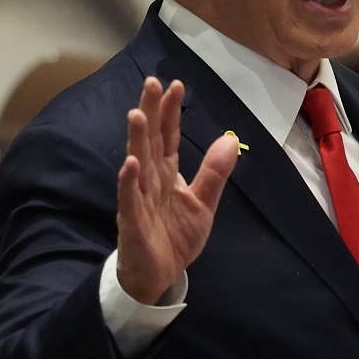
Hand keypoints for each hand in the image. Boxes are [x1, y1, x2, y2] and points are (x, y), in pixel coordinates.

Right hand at [115, 77, 239, 304]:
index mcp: (167, 173)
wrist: (160, 276)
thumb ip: (215, 173)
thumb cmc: (175, 237)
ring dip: (136, 139)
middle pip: (150, 141)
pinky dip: (128, 181)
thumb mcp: (203, 203)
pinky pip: (129, 199)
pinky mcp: (132, 222)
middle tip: (151, 83)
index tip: (176, 85)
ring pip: (137, 163)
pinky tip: (129, 163)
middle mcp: (150, 180)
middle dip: (151, 112)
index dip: (171, 112)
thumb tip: (230, 139)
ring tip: (137, 113)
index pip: (168, 137)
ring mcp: (139, 199)